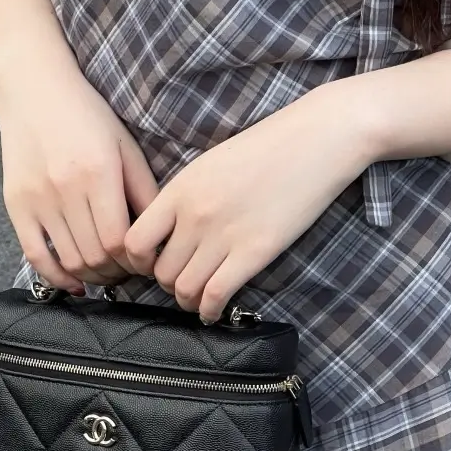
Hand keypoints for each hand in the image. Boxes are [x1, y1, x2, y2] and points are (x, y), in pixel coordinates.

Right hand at [0, 67, 159, 292]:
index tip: (145, 262)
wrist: (33, 87)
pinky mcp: (15, 204)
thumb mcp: (126, 146)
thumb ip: (144, 190)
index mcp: (98, 173)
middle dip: (117, 272)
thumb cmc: (87, 114)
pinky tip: (74, 282)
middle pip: (96, 256)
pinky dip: (56, 277)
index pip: (119, 240)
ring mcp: (36, 199)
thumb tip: (161, 235)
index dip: (135, 261)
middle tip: (128, 271)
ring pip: (69, 260)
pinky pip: (34, 255)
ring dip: (92, 275)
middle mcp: (65, 189)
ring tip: (106, 272)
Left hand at [123, 84, 378, 321]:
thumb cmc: (266, 148)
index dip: (138, 262)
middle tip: (181, 284)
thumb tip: (166, 233)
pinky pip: (216, 294)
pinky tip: (214, 310)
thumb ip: (184, 197)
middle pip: (160, 272)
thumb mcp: (210, 164)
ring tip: (198, 299)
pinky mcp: (255, 251)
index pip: (134, 242)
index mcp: (179, 190)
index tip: (153, 265)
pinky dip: (210, 310)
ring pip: (185, 289)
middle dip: (167, 285)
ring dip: (188, 300)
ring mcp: (224, 235)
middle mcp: (195, 215)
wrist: (316, 140)